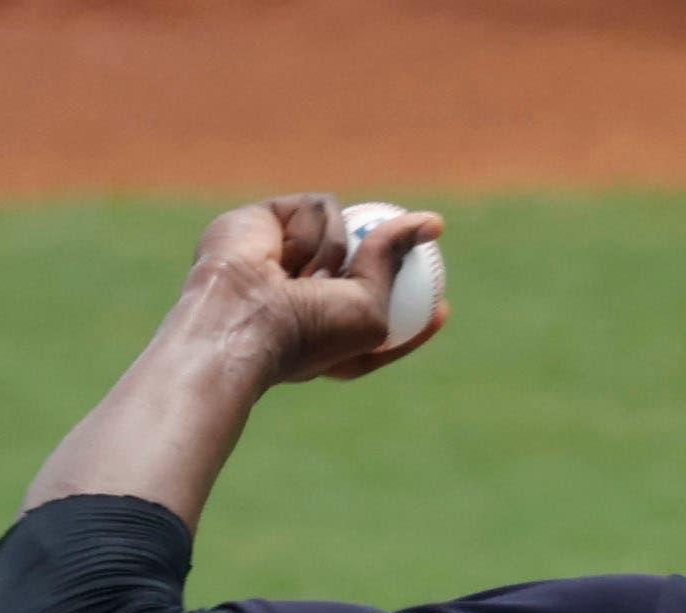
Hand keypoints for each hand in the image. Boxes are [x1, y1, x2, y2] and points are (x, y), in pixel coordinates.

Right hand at [176, 193, 447, 386]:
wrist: (241, 315)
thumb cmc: (309, 330)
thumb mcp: (372, 310)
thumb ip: (395, 263)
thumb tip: (432, 222)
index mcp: (326, 331)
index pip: (377, 318)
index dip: (413, 310)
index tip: (444, 308)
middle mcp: (303, 292)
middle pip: (361, 264)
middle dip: (389, 256)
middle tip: (431, 238)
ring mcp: (285, 253)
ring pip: (344, 227)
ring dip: (339, 251)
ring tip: (308, 278)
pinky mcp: (268, 219)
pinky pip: (319, 207)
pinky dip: (317, 229)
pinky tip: (289, 253)